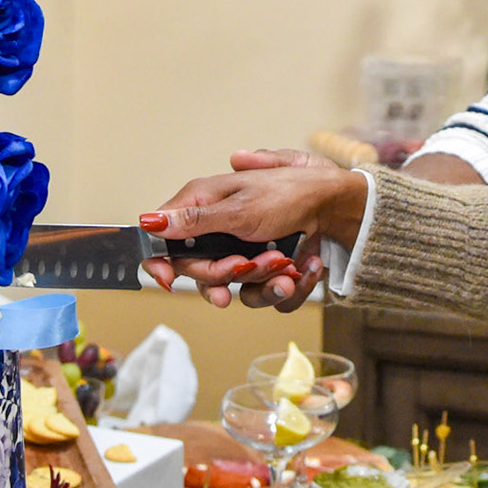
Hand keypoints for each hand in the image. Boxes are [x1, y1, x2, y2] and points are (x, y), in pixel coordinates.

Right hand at [140, 156, 366, 309]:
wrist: (339, 207)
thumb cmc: (292, 193)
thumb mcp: (240, 207)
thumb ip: (194, 220)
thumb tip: (148, 222)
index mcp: (205, 205)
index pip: (165, 239)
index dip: (161, 262)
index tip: (167, 280)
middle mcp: (221, 231)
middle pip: (199, 272)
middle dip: (225, 273)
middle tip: (247, 263)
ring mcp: (245, 252)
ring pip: (236, 289)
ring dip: (263, 280)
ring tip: (285, 263)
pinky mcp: (269, 270)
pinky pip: (267, 294)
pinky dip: (289, 284)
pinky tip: (303, 267)